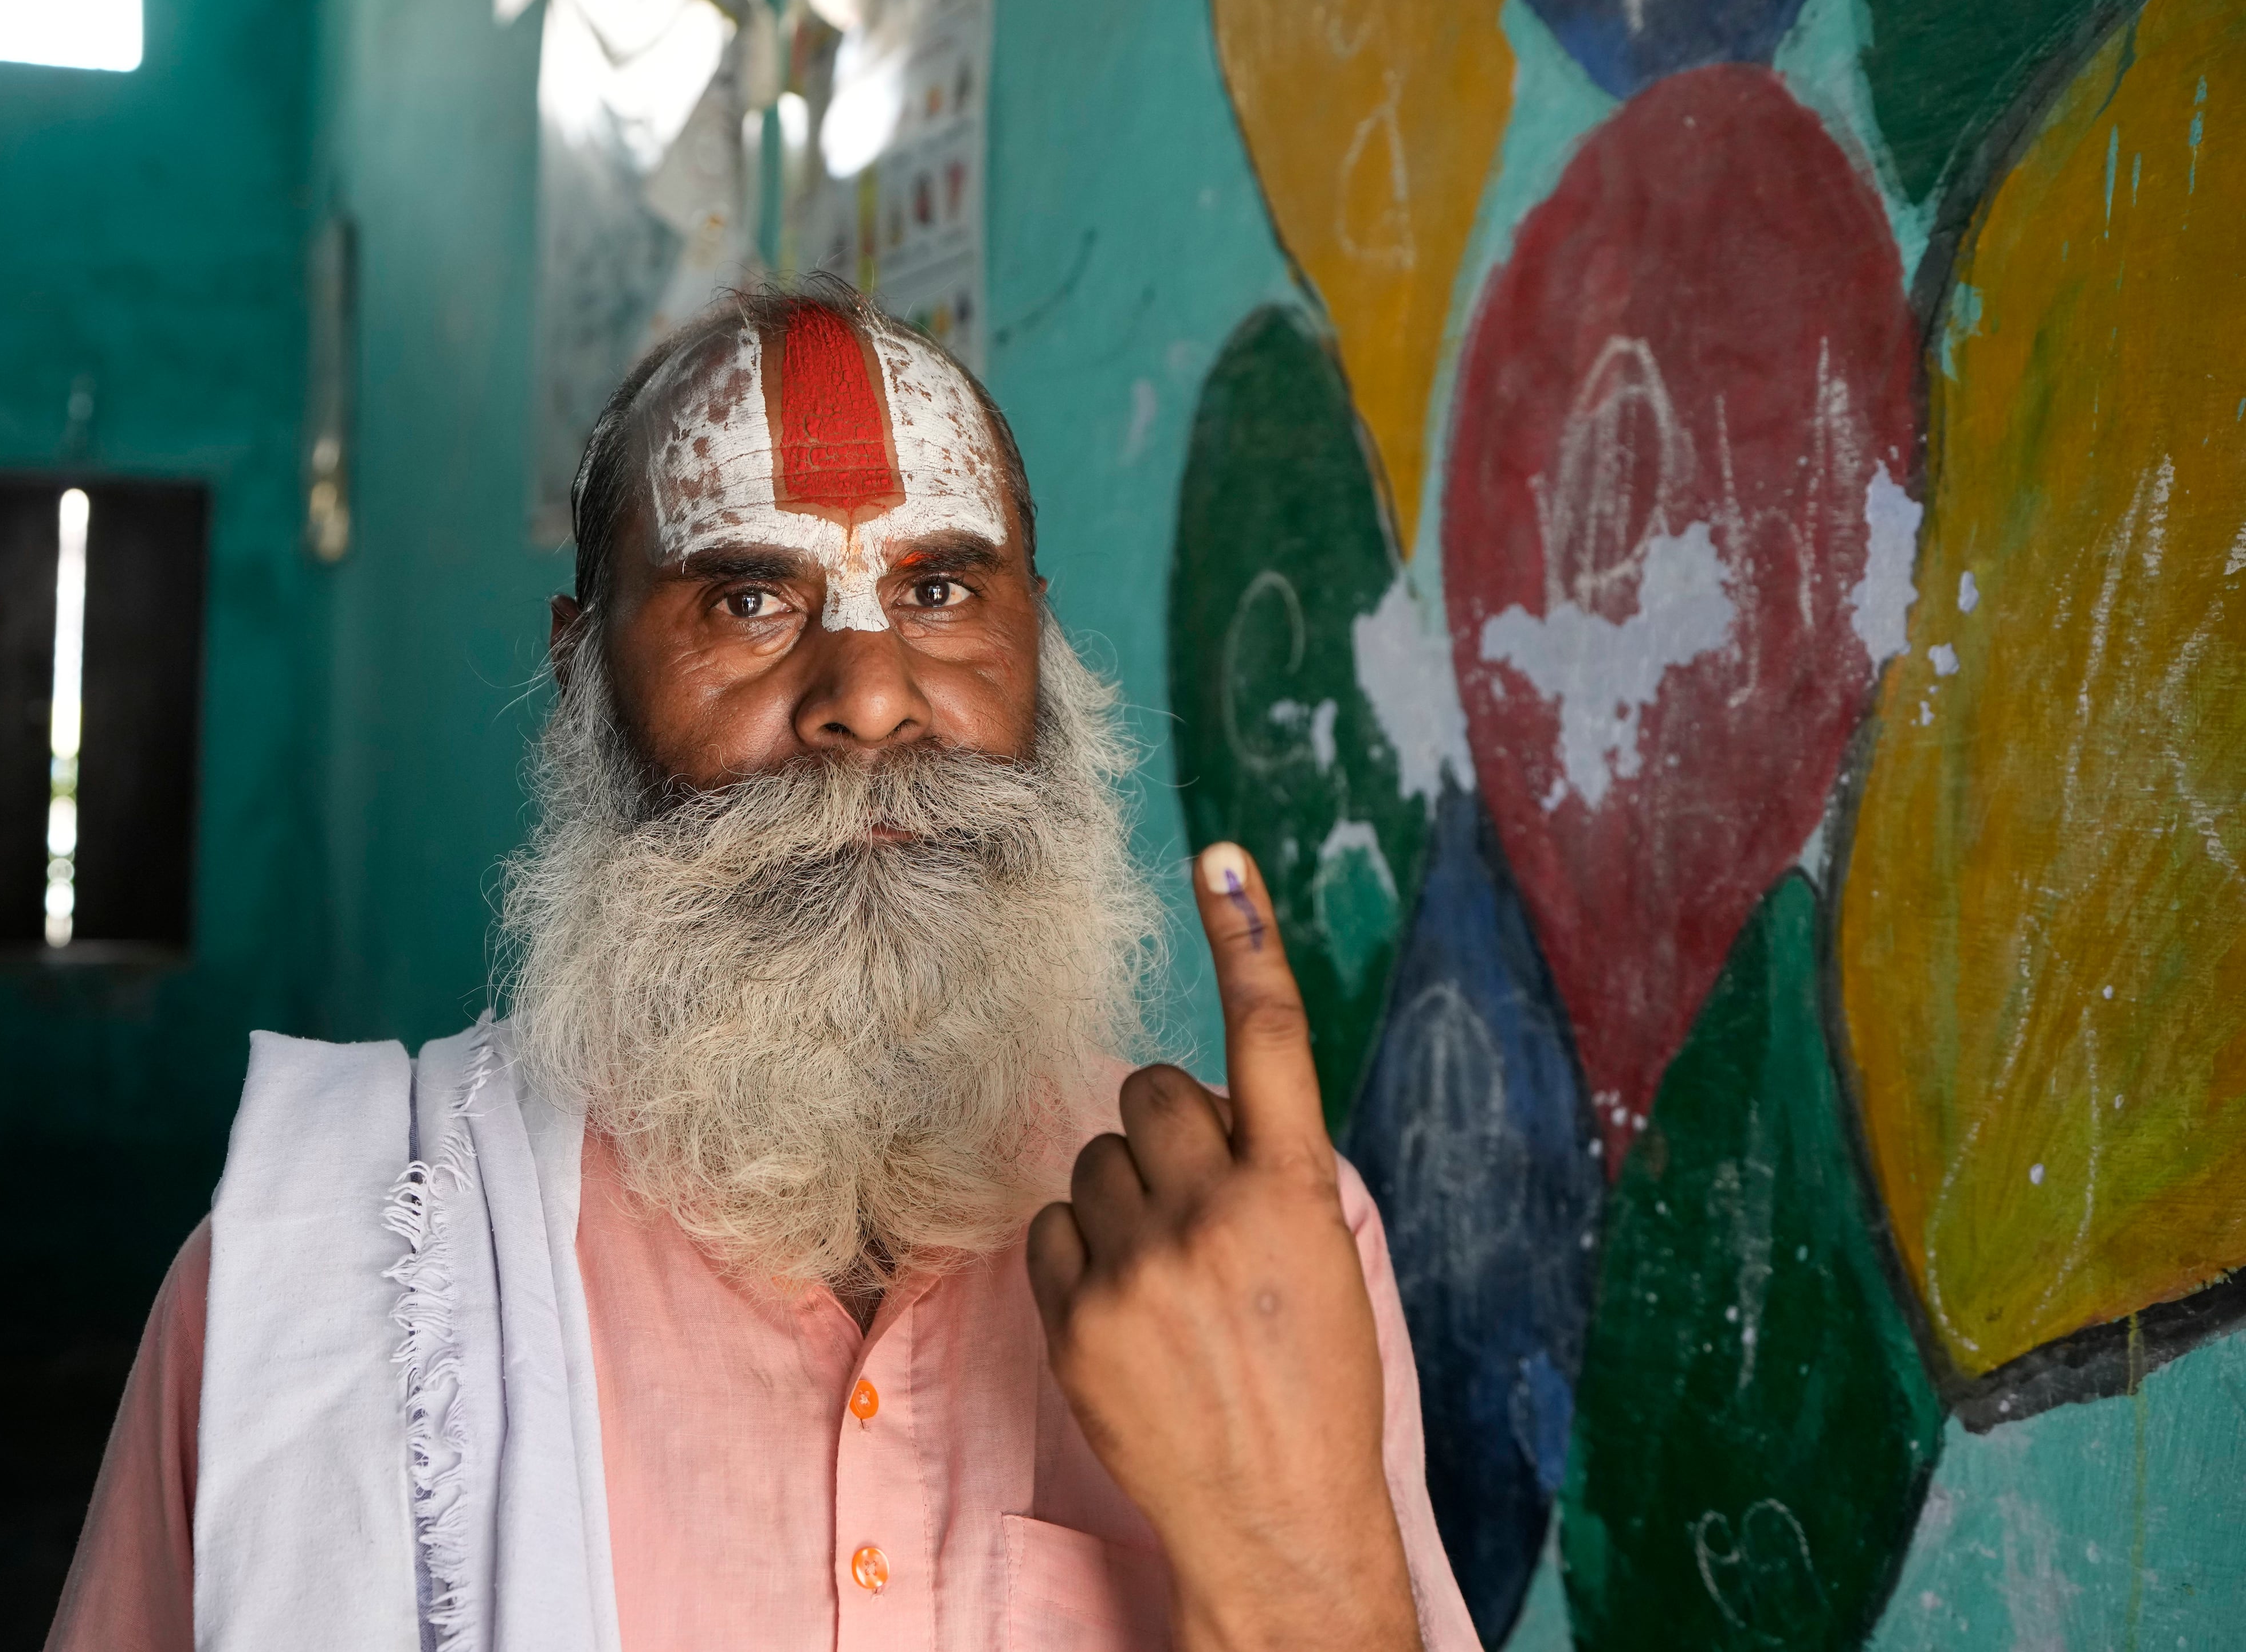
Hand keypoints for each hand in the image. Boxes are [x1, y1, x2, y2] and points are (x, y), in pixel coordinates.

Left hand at [1027, 843, 1419, 1651]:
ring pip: (1097, 1156)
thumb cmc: (1312, 1389)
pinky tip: (1127, 1308)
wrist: (1276, 1522)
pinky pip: (1053, 1224)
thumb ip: (1265, 1172)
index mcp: (1295, 1194)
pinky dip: (1082, 1251)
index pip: (1270, 1038)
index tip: (1218, 854)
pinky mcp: (1074, 1315)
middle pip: (1155, 1088)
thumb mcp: (1323, 1263)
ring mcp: (1137, 1265)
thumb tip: (1200, 1110)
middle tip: (1202, 1203)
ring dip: (1128, 1194)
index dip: (1245, 939)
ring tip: (1172, 1277)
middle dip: (1172, 1126)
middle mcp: (1214, 1213)